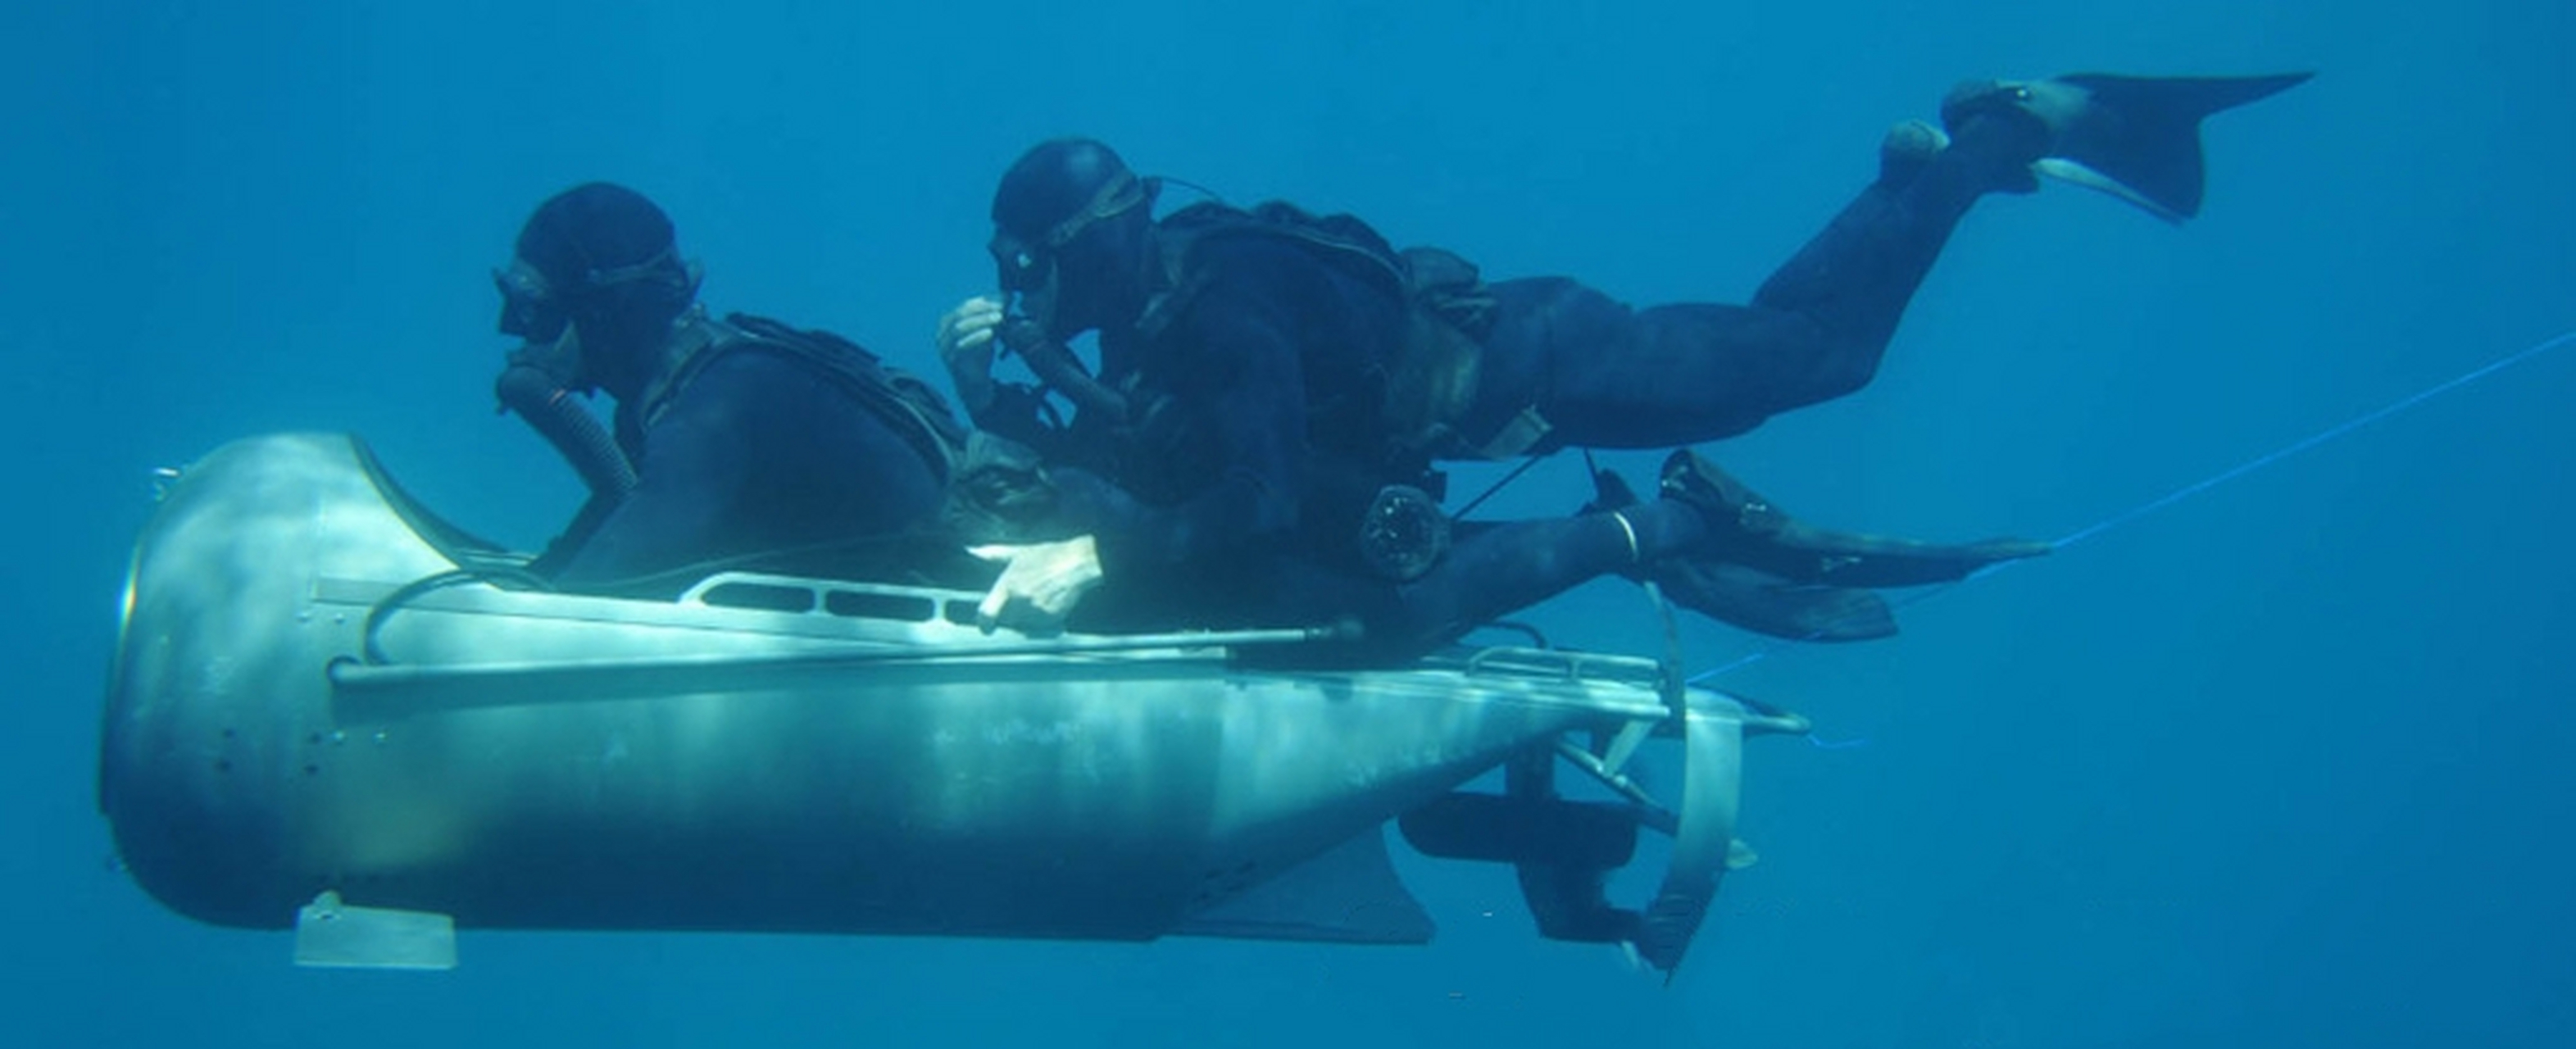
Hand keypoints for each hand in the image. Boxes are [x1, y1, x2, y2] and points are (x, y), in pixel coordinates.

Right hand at [935, 295, 1006, 413]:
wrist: (975, 386)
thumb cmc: (980, 357)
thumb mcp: (988, 333)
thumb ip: (995, 316)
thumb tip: (1009, 295)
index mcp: (948, 324)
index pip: (966, 306)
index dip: (985, 300)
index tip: (1004, 297)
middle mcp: (942, 334)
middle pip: (961, 314)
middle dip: (983, 309)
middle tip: (1002, 306)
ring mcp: (944, 348)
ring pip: (959, 328)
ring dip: (981, 321)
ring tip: (999, 317)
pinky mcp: (951, 361)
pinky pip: (961, 346)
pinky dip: (976, 338)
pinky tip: (991, 333)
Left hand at [968, 535, 1103, 633]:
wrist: (1077, 563)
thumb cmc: (1049, 556)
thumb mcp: (1019, 552)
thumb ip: (994, 554)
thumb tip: (973, 550)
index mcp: (1007, 586)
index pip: (986, 613)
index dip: (984, 624)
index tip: (986, 628)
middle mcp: (1019, 602)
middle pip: (1006, 621)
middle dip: (1010, 615)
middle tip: (1021, 602)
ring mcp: (1035, 612)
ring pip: (1023, 625)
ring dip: (1026, 619)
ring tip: (1037, 600)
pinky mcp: (1051, 619)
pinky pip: (1040, 627)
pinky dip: (1042, 620)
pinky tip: (1048, 604)